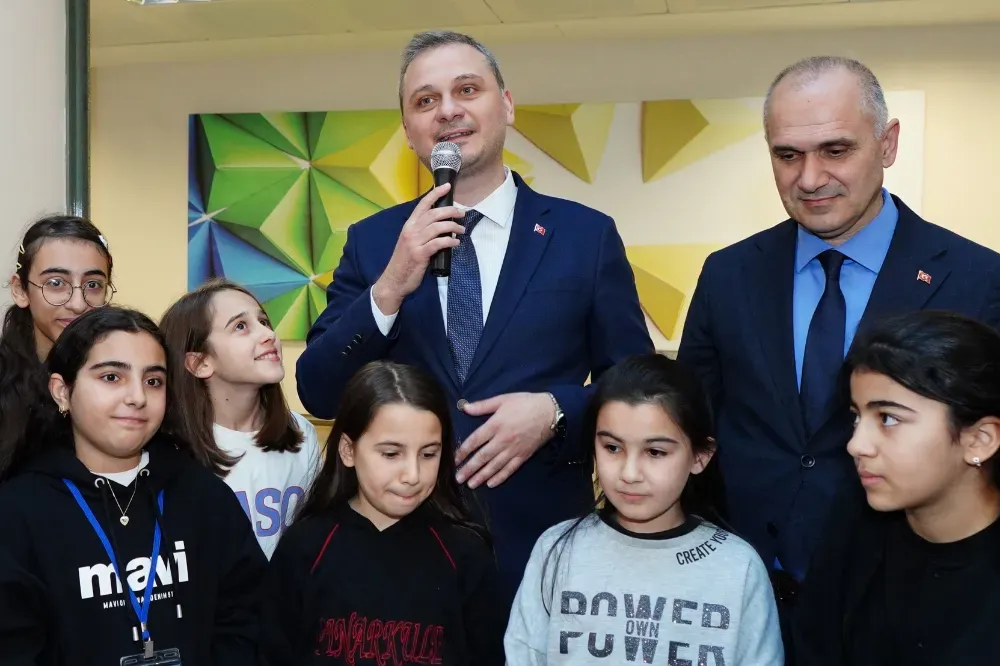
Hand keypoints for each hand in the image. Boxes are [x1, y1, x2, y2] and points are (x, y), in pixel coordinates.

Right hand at [372, 183, 465, 313]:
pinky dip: (449, 241)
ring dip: (453, 227)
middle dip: (450, 211)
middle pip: (433, 214)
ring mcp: (414, 242)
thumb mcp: (411, 242)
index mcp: (409, 225)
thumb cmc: (404, 261)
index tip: (447, 187)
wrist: (394, 280)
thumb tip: (442, 226)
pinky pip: (438, 243)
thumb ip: (423, 233)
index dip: (435, 194)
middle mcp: (411, 230)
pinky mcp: (420, 254)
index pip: (422, 204)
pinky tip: (456, 243)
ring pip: (437, 227)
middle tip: (462, 214)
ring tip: (461, 230)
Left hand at [455, 392, 555, 488]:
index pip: (475, 441)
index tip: (454, 460)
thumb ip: (483, 405)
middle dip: (469, 469)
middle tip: (458, 478)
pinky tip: (491, 484)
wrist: (550, 412)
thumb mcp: (503, 399)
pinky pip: (510, 469)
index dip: (463, 451)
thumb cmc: (525, 403)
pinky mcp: (523, 456)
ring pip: (494, 466)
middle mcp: (502, 440)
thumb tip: (465, 408)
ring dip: (481, 476)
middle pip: (482, 457)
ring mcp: (513, 450)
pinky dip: (500, 477)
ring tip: (471, 484)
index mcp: (495, 425)